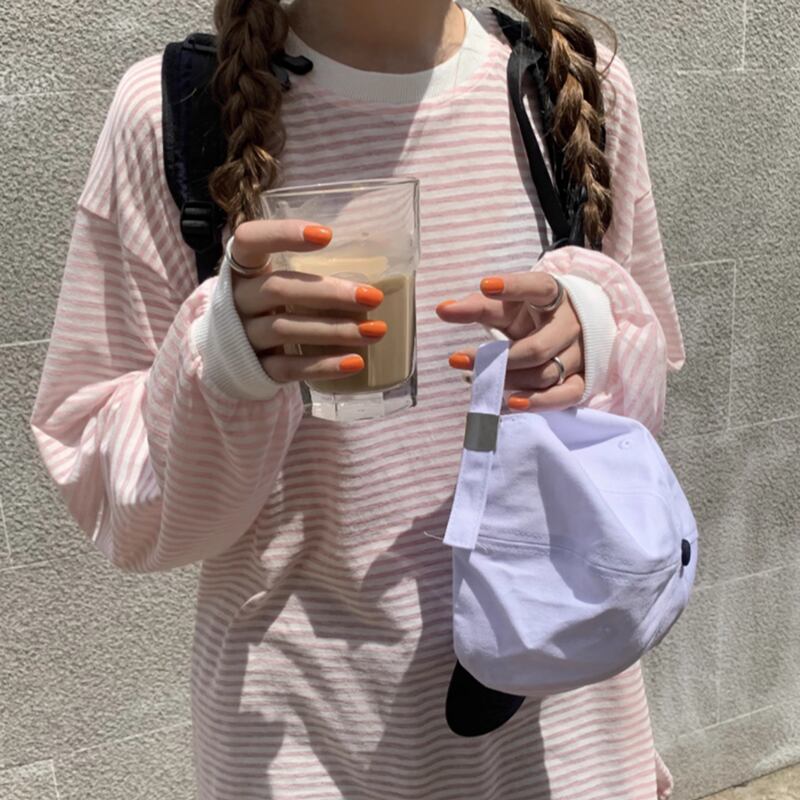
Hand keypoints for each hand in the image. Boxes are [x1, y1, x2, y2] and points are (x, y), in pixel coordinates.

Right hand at [230, 220, 386, 383]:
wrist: (230, 355)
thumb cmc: (267, 307)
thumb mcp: (274, 280)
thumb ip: (306, 271)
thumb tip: (377, 266)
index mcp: (242, 269)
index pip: (250, 240)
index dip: (283, 234)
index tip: (327, 235)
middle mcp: (237, 300)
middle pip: (279, 290)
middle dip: (329, 293)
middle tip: (373, 297)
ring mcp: (242, 337)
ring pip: (285, 330)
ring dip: (334, 330)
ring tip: (374, 331)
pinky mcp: (254, 369)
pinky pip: (288, 368)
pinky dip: (323, 366)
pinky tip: (354, 362)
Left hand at [436, 272, 584, 410]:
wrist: (573, 325)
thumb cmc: (530, 314)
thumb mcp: (506, 306)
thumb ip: (476, 307)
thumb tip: (442, 310)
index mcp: (552, 294)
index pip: (536, 287)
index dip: (513, 287)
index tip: (485, 285)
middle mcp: (570, 322)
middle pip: (536, 348)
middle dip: (499, 359)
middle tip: (461, 361)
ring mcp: (579, 352)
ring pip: (546, 373)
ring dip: (510, 380)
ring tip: (482, 380)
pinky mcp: (583, 377)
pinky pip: (565, 394)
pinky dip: (539, 402)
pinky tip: (512, 402)